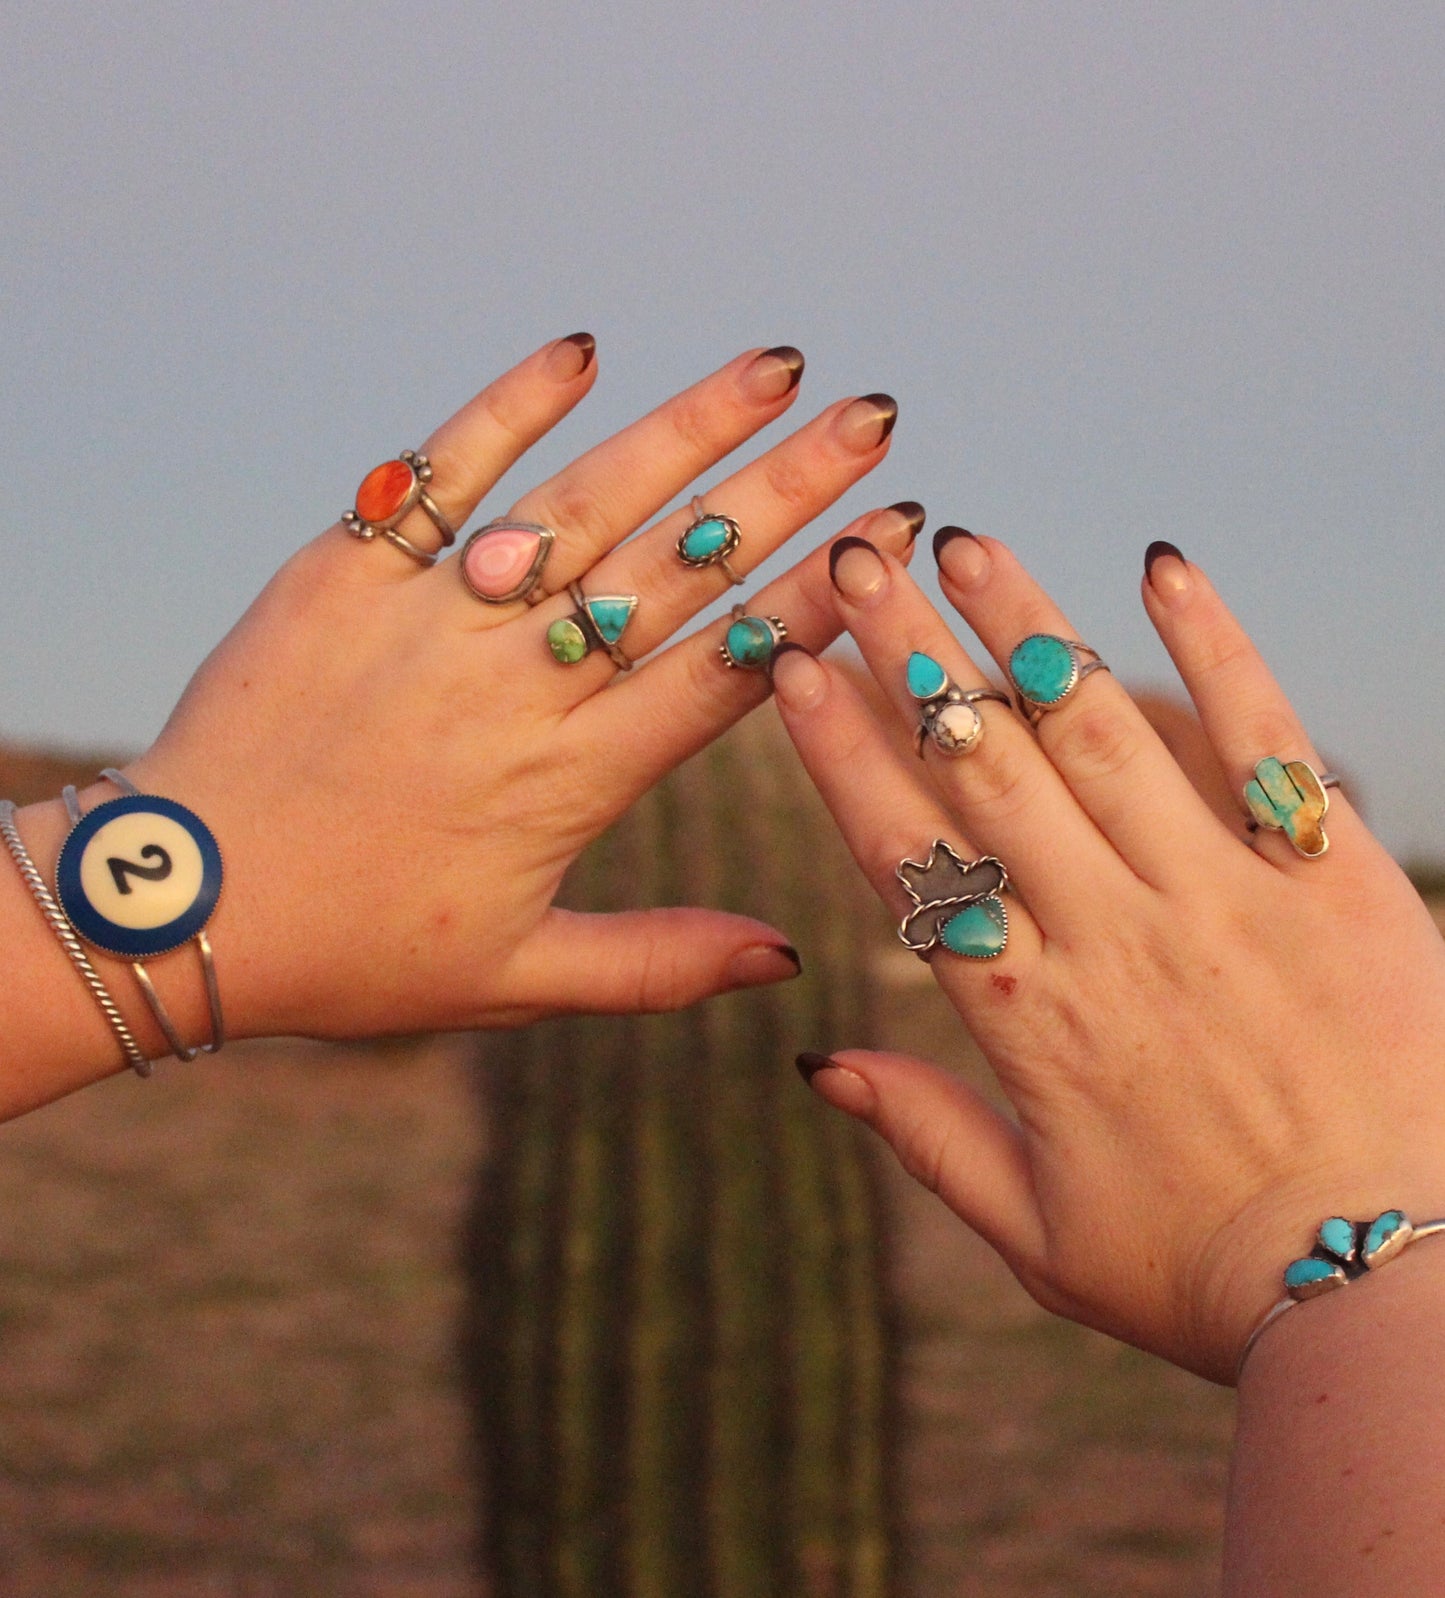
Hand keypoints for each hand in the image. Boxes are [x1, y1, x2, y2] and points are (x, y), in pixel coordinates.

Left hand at [19, 337, 914, 1064]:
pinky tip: (581, 348)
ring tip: (773, 369)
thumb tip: (787, 958)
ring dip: (686, 431)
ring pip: (583, 508)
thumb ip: (658, 963)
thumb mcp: (517, 982)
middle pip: (677, 571)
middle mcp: (516, 686)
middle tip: (873, 418)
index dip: (818, 602)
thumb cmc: (354, 951)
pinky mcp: (349, 571)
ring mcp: (434, 617)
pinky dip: (508, 407)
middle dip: (788, 489)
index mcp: (570, 781)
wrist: (181, 904)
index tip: (890, 537)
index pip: (726, 671)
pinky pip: (439, 473)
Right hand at [773, 530, 1444, 1383]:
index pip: (907, 853)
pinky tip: (1161, 566)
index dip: (841, 752)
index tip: (792, 668)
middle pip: (987, 769)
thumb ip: (926, 1138)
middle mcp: (1112, 936)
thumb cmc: (1206, 1277)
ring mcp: (1225, 900)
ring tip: (967, 544)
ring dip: (1026, 628)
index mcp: (1028, 1019)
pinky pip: (1267, 742)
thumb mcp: (1039, 1239)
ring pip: (1102, 733)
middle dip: (908, 655)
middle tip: (854, 561)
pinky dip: (1215, 647)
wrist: (1396, 1298)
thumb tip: (817, 1058)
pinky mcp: (1335, 883)